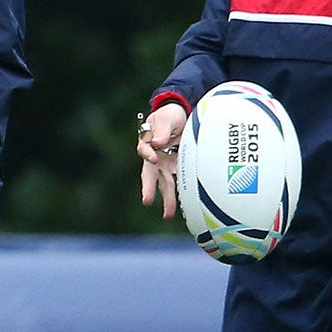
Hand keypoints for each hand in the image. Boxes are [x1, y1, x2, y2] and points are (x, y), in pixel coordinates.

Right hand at [137, 102, 187, 218]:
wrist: (180, 117)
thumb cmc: (170, 116)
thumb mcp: (167, 118)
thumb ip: (162, 129)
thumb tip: (157, 144)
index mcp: (148, 143)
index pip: (145, 150)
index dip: (148, 153)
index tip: (153, 157)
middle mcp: (155, 157)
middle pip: (150, 175)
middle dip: (149, 188)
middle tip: (147, 200)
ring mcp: (166, 165)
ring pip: (165, 183)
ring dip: (166, 199)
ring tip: (167, 215)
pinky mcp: (178, 168)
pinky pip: (179, 182)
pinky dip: (181, 194)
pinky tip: (186, 206)